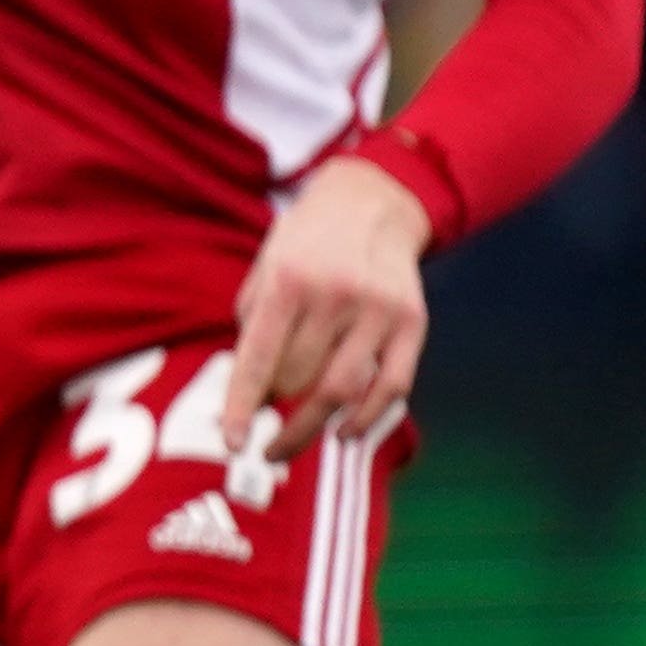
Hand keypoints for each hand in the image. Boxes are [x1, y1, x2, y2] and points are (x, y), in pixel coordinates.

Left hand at [225, 156, 431, 452]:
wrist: (372, 202)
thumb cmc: (305, 244)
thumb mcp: (265, 268)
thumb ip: (253, 327)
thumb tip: (252, 395)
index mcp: (288, 280)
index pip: (259, 357)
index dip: (243, 405)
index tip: (233, 443)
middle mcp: (334, 294)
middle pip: (298, 379)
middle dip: (275, 406)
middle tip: (263, 424)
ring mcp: (378, 309)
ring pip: (340, 390)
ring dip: (310, 427)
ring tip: (286, 444)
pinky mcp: (412, 321)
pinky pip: (391, 387)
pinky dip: (366, 419)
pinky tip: (343, 433)